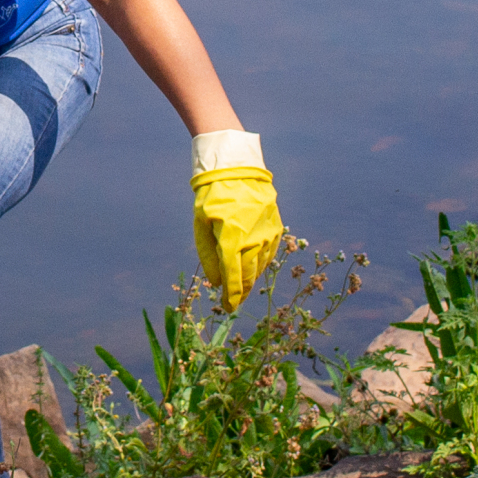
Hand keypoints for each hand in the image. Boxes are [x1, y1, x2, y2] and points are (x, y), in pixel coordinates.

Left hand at [190, 130, 282, 312]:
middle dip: (241, 292)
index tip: (228, 309)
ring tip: (241, 287)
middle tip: (234, 303)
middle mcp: (254, 239)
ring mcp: (268, 233)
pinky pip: (270, 253)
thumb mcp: (201, 224)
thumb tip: (216, 282)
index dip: (231, 297)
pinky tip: (253, 267)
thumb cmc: (212, 196)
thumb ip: (208, 255)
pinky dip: (261, 264)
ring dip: (251, 278)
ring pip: (261, 266)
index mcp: (232, 239)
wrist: (236, 168)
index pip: (234, 278)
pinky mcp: (276, 226)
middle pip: (249, 276)